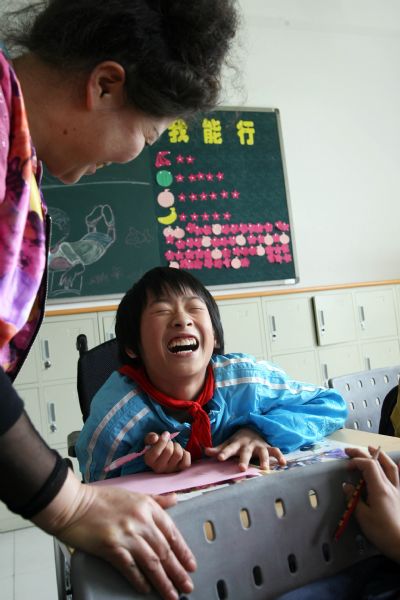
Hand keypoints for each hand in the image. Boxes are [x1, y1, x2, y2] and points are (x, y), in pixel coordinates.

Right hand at [33, 469, 195, 599]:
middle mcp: (140, 521)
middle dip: (178, 571)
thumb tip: (175, 499)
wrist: (73, 504)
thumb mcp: (132, 494)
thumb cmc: (100, 499)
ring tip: (172, 594)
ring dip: (164, 581)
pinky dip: (139, 580)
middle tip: (187, 586)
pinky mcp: (111, 547)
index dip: (183, 551)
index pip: (172, 532)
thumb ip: (156, 500)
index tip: (191, 565)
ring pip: (152, 562)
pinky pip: (130, 567)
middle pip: (164, 550)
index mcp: (147, 507)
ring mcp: (126, 534)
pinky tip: (145, 589)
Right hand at [144, 431, 190, 473]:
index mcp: (149, 460)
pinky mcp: (180, 470)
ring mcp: (170, 470)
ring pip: (178, 454)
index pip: (156, 452)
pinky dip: (185, 454)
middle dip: (170, 442)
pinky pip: (186, 462)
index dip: (162, 440)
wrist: (164, 452)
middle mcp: (159, 468)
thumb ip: (150, 437)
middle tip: (169, 442)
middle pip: (168, 451)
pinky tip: (181, 453)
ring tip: (174, 446)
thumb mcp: (151, 440)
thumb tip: (155, 438)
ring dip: (178, 446)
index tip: (166, 434)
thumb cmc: (156, 445)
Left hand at [204, 427, 286, 470]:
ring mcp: (259, 445)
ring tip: (265, 469)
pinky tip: (283, 463)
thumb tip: (205, 451)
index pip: (228, 448)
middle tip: (241, 468)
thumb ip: (218, 449)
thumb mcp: (228, 443)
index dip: (224, 453)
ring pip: (262, 452)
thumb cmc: (238, 441)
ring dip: (264, 460)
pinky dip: (280, 456)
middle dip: (243, 460)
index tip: (219, 457)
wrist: (253, 428)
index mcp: (236, 444)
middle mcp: (248, 445)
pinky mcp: (268, 447)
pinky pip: (275, 451)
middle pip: (245, 453)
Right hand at [344, 446, 399, 562]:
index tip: (346, 467)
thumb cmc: (382, 532)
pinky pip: (397, 476)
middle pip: (377, 463)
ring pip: (391, 467)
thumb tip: (346, 486)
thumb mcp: (363, 517)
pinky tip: (388, 466)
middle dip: (362, 454)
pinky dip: (391, 467)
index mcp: (379, 489)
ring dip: (380, 456)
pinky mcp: (399, 496)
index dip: (356, 461)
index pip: (369, 466)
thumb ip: (354, 499)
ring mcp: (397, 490)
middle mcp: (390, 486)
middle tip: (349, 451)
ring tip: (371, 448)